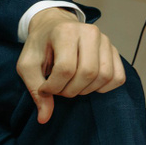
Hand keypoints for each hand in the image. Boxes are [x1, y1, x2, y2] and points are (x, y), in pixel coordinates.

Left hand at [16, 7, 125, 123]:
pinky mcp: (114, 50)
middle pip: (87, 73)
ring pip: (104, 76)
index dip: (54, 87)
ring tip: (72, 85)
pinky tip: (88, 84)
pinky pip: (118, 77)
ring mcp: (105, 40)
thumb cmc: (40, 46)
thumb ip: (35, 90)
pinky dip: (104, 88)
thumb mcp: (28, 65)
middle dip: (70, 90)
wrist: (53, 26)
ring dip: (86, 90)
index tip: (45, 89)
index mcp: (66, 31)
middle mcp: (89, 32)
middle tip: (59, 88)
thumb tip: (44, 118)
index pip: (65, 68)